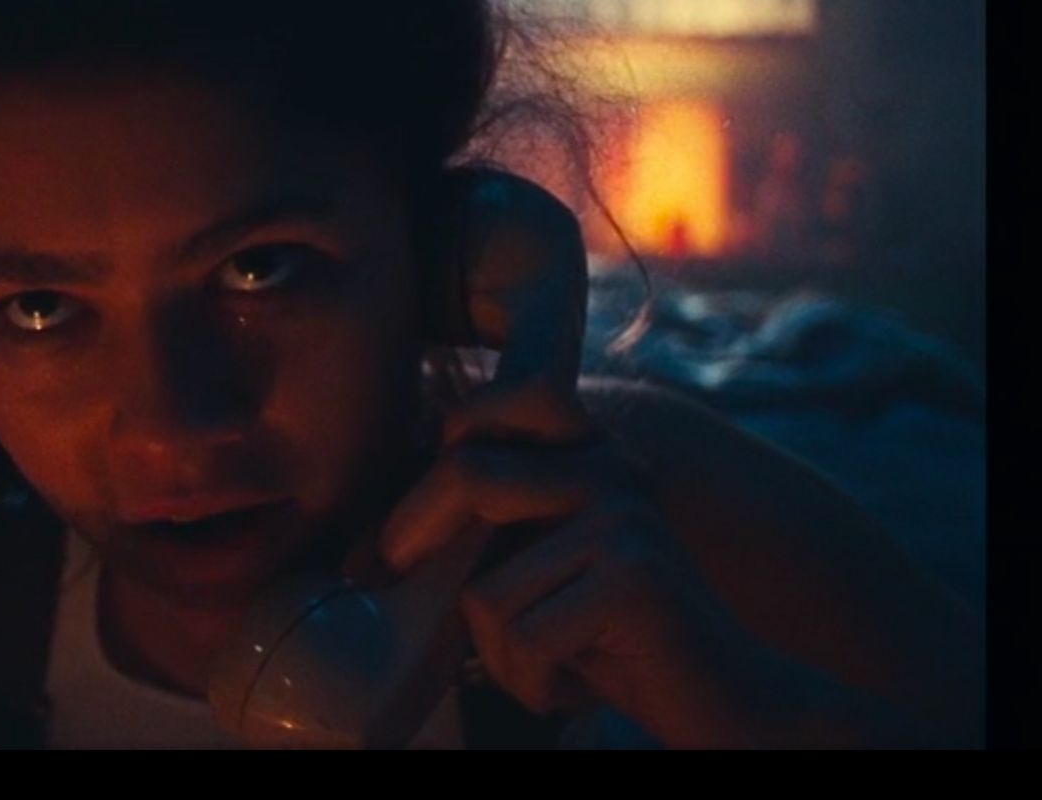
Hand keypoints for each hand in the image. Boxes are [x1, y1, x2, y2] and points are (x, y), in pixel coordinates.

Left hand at [376, 380, 783, 747]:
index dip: (441, 436)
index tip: (399, 505)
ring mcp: (624, 517)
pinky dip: (531, 682)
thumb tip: (374, 537)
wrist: (727, 701)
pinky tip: (571, 688)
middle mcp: (611, 467)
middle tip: (378, 575)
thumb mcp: (543, 569)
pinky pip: (525, 634)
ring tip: (540, 667)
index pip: (503, 399)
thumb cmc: (612, 644)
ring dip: (496, 652)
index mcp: (590, 452)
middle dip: (408, 532)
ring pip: (488, 586)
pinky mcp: (632, 578)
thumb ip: (490, 532)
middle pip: (468, 472)